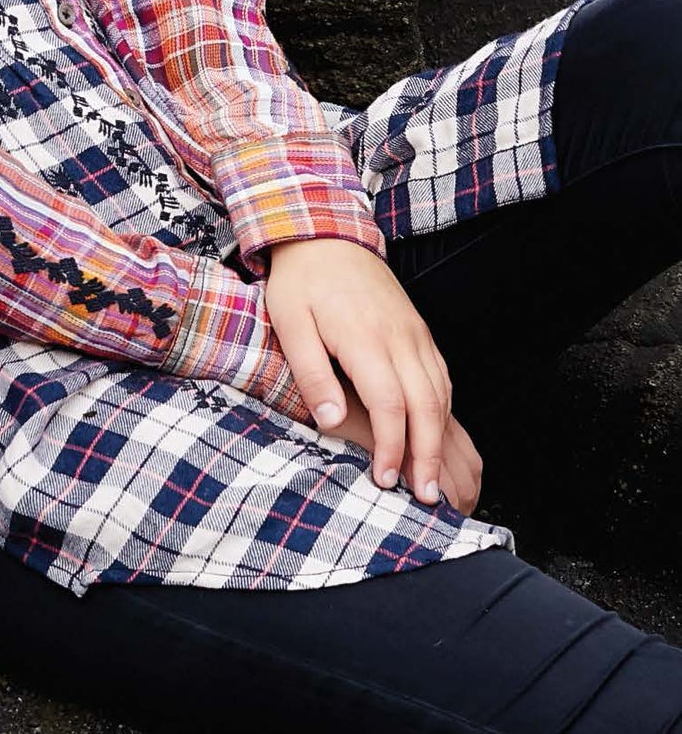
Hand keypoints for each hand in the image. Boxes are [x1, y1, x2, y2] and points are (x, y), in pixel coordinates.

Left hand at [264, 237, 463, 506]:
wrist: (325, 234)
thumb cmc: (301, 282)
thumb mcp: (290, 323)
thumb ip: (312, 373)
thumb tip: (333, 422)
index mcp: (366, 338)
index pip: (390, 405)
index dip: (392, 448)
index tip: (386, 482)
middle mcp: (400, 337)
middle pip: (427, 406)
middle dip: (429, 456)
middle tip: (427, 499)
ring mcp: (415, 334)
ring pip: (441, 394)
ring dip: (440, 440)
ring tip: (433, 481)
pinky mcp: (419, 332)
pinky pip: (441, 378)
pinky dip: (443, 413)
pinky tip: (434, 436)